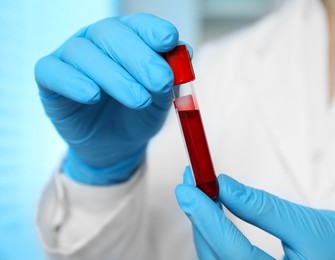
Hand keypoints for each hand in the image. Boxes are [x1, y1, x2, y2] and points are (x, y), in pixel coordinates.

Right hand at [35, 13, 178, 184]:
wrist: (116, 145)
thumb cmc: (139, 115)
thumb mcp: (161, 98)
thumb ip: (170, 76)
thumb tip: (184, 51)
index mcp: (126, 39)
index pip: (137, 25)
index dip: (153, 30)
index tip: (169, 41)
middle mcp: (96, 41)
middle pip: (111, 34)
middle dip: (139, 57)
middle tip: (160, 81)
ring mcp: (70, 57)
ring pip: (84, 53)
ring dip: (114, 76)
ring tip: (138, 100)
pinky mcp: (49, 79)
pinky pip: (52, 72)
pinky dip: (73, 81)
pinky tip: (92, 95)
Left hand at [176, 168, 334, 258]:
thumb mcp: (306, 226)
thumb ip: (262, 207)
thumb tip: (224, 185)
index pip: (232, 251)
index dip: (207, 217)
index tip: (188, 188)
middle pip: (217, 257)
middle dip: (200, 218)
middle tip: (189, 184)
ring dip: (204, 226)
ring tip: (197, 194)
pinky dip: (215, 237)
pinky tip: (210, 216)